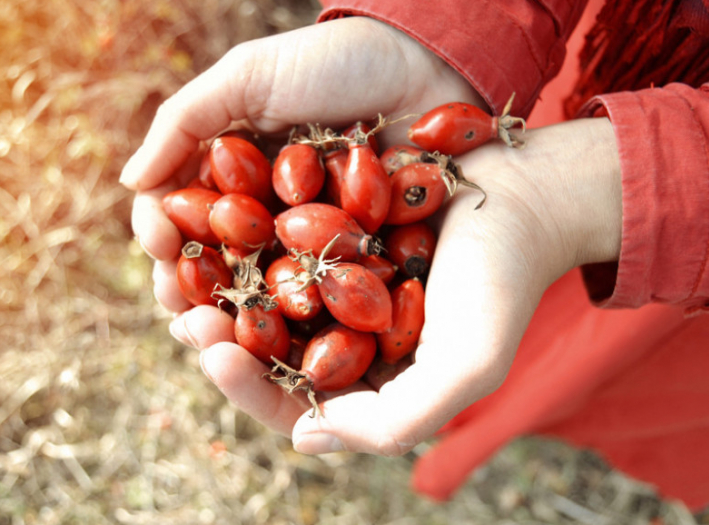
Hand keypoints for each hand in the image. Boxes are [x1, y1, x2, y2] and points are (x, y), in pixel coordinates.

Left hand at [121, 15, 621, 455]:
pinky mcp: (330, 238)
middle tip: (182, 315)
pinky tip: (211, 224)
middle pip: (265, 356)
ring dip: (217, 294)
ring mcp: (334, 289)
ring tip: (181, 275)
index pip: (295, 405)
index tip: (217, 355)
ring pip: (260, 303)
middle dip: (218, 341)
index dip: (249, 389)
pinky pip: (273, 247)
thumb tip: (305, 436)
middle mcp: (345, 341)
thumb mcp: (467, 366)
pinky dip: (239, 242)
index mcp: (370, 384)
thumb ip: (396, 421)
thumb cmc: (504, 283)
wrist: (527, 199)